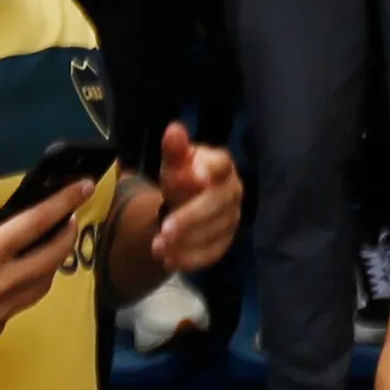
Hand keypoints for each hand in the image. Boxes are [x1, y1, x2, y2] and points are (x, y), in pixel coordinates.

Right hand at [0, 155, 100, 373]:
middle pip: (54, 256)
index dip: (65, 201)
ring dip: (52, 261)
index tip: (85, 186)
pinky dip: (27, 285)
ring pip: (43, 283)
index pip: (38, 222)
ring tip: (49, 243)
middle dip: (68, 232)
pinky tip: (15, 274)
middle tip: (70, 217)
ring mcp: (2, 311)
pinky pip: (22, 303)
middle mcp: (3, 284)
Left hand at [134, 121, 243, 277]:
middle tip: (165, 229)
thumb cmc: (183, 176)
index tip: (196, 176)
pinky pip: (212, 253)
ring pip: (213, 232)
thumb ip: (174, 150)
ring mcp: (231, 218)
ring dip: (185, 242)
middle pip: (216, 204)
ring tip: (157, 247)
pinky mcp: (225, 241)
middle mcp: (232, 192)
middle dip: (191, 218)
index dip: (211, 169)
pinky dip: (191, 259)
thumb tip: (174, 130)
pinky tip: (169, 260)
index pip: (222, 164)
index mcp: (221, 166)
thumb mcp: (174, 163)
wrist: (186, 203)